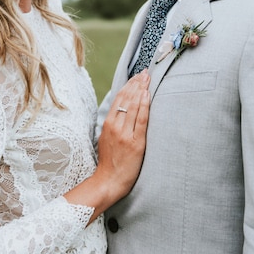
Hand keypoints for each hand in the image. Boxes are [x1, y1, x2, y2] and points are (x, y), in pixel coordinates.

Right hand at [94, 70, 150, 199]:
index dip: (129, 85)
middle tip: (145, 72)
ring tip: (148, 79)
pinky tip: (147, 96)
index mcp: (108, 124)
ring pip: (133, 106)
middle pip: (126, 99)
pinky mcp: (135, 143)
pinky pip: (140, 120)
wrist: (108, 181)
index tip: (137, 75)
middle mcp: (115, 126)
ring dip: (141, 90)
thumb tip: (122, 110)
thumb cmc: (109, 161)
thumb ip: (113, 124)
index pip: (119, 99)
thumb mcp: (106, 138)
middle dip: (136, 84)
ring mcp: (125, 134)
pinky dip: (144, 106)